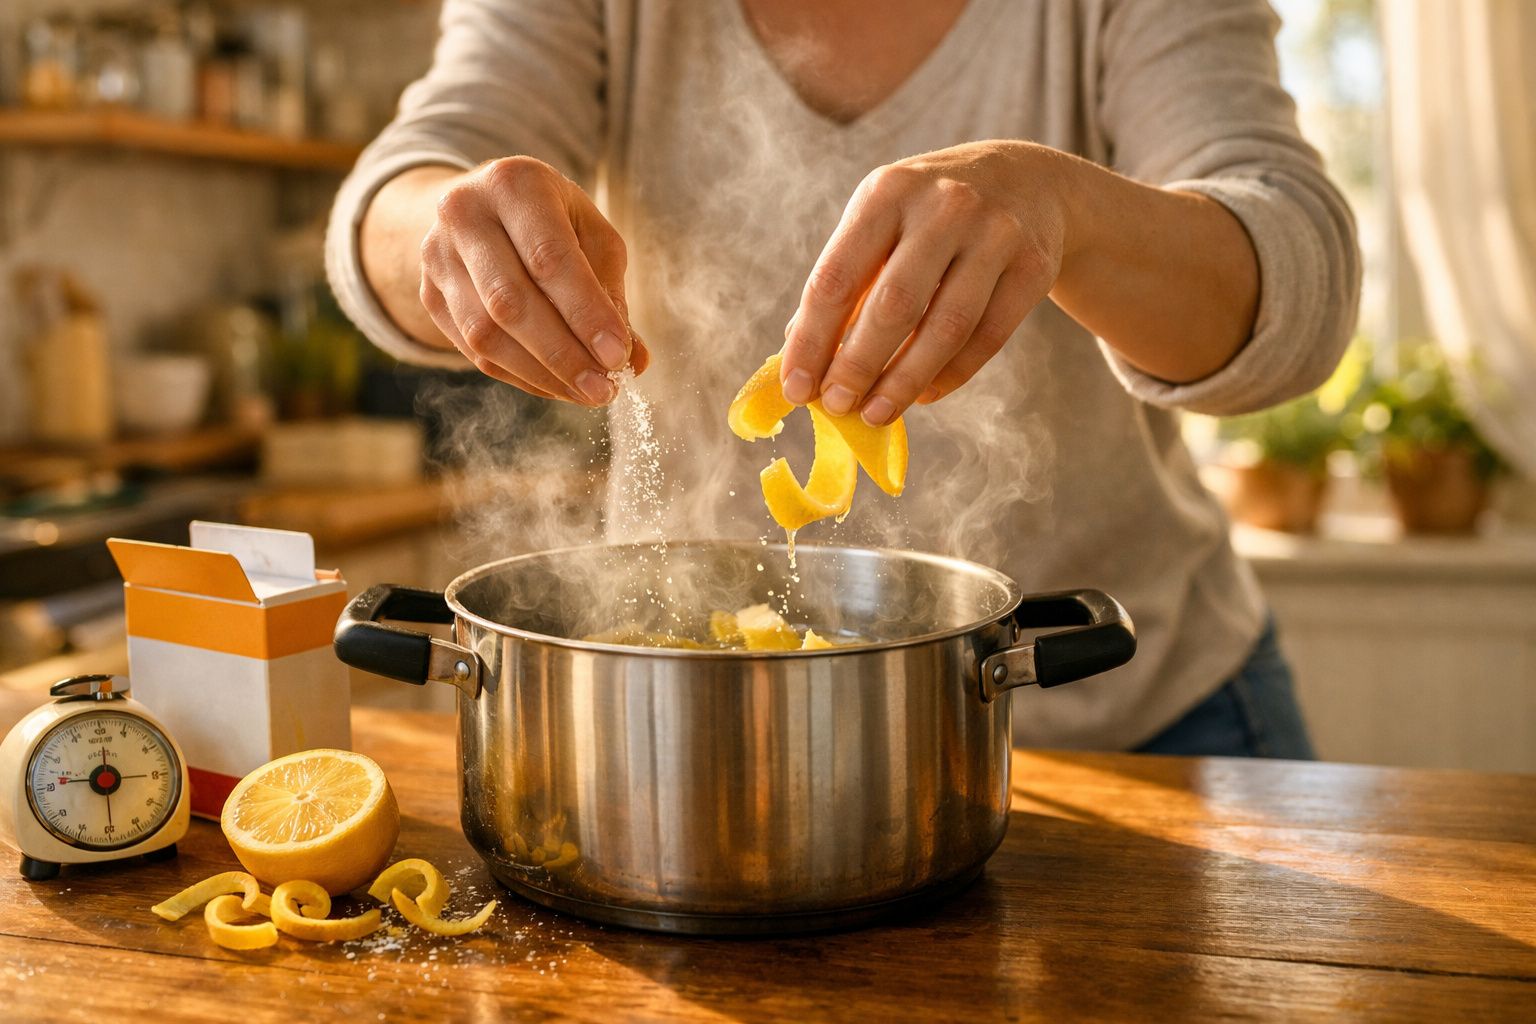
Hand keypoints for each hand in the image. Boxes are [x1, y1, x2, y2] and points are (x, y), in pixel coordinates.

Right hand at [418, 156, 647, 404]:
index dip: (585, 312)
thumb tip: (633, 360)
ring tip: (586, 392)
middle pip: (510, 301)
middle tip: (605, 389)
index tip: (618, 356)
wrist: (481, 205)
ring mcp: (437, 257)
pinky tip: (556, 386)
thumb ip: (611, 293)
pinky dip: (521, 377)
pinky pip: (474, 352)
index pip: (549, 258)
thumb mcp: (591, 235)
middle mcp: (464, 214)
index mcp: (513, 184)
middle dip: (563, 355)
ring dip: (542, 374)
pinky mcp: (429, 295)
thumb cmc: (552, 219)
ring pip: (486, 334)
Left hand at [781, 141, 1073, 424]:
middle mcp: (943, 207)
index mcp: (887, 192)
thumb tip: (797, 353)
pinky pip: (987, 336)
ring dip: (905, 380)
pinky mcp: (1033, 266)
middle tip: (837, 405)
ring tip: (876, 412)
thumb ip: (844, 280)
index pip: (837, 278)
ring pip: (946, 328)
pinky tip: (923, 394)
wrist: (1026, 179)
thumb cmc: (929, 212)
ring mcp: (995, 234)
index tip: (795, 388)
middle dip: (858, 366)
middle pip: (893, 306)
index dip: (812, 341)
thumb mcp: (881, 220)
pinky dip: (951, 374)